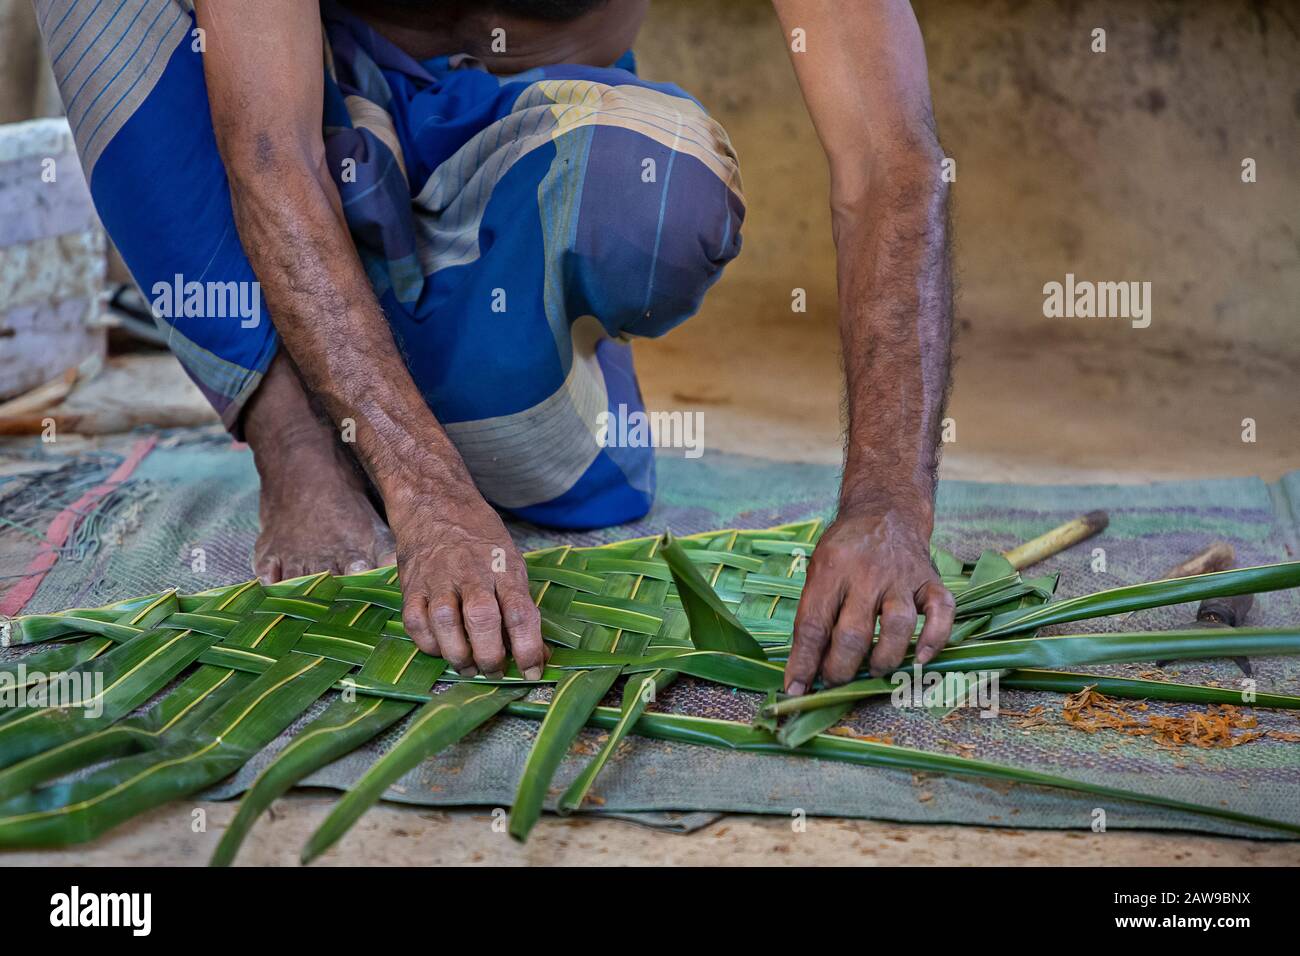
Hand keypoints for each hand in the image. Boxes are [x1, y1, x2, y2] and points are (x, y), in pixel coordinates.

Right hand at [389, 479, 543, 680]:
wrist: (436, 505)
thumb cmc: (481, 540)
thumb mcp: (511, 563)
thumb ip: (520, 607)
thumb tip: (538, 654)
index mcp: (503, 568)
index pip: (520, 612)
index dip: (528, 648)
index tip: (533, 671)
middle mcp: (471, 573)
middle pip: (481, 620)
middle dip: (490, 656)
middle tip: (495, 670)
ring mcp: (438, 579)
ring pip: (444, 624)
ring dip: (458, 655)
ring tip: (468, 665)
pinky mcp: (411, 586)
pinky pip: (416, 624)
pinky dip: (429, 644)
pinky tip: (442, 647)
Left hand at [783, 507, 953, 692]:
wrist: (885, 511)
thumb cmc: (845, 550)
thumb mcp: (818, 570)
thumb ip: (813, 614)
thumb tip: (804, 669)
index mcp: (830, 569)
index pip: (813, 624)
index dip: (803, 662)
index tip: (796, 688)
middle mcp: (867, 573)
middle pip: (854, 633)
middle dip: (840, 668)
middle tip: (834, 680)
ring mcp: (902, 577)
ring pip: (898, 625)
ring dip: (884, 658)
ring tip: (872, 670)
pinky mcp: (931, 580)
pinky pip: (942, 612)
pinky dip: (935, 639)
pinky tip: (920, 658)